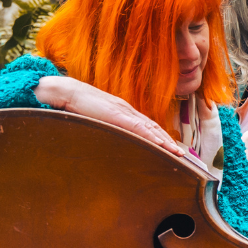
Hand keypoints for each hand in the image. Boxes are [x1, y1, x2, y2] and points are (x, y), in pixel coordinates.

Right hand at [35, 75, 180, 155]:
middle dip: (168, 142)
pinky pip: (139, 127)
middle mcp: (128, 110)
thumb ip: (106, 128)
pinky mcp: (118, 114)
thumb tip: (111, 142)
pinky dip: (152, 136)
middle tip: (181, 155)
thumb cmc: (77, 106)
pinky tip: (161, 145)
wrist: (66, 92)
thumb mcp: (97, 119)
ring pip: (150, 128)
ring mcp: (124, 111)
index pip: (147, 127)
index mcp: (123, 112)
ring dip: (165, 142)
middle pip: (154, 128)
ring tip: (177, 153)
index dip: (160, 138)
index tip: (171, 149)